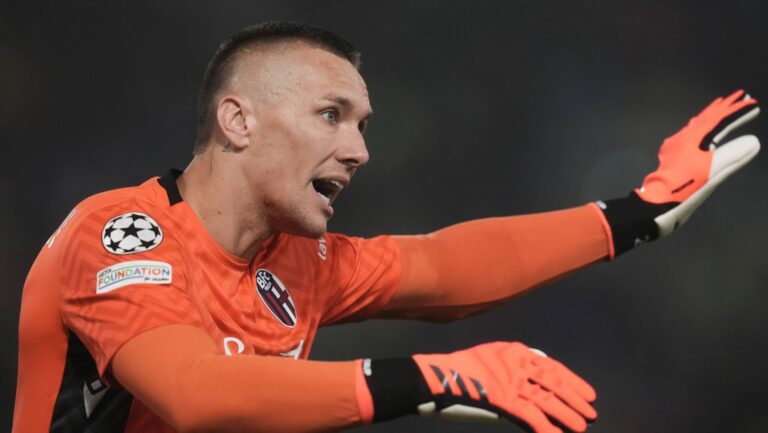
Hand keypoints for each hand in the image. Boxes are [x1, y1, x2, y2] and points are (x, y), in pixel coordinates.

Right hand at [413, 342, 595, 432]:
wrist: (438, 378)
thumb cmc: (462, 372)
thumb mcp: (492, 360)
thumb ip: (515, 368)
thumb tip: (540, 381)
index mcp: (516, 351)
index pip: (552, 366)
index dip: (572, 381)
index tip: (588, 394)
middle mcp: (517, 363)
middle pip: (554, 382)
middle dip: (574, 399)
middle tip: (591, 412)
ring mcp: (510, 381)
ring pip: (547, 400)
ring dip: (566, 415)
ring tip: (580, 427)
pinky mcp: (503, 399)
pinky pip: (531, 417)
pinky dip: (545, 428)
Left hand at [596, 90, 759, 255]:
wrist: (655, 206)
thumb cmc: (683, 188)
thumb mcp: (711, 171)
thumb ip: (733, 155)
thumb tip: (753, 141)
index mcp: (691, 139)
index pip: (717, 119)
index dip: (736, 110)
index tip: (752, 101)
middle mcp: (681, 139)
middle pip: (706, 119)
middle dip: (724, 108)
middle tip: (740, 96)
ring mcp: (675, 149)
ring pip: (697, 126)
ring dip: (712, 116)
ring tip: (722, 108)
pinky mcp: (672, 159)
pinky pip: (690, 136)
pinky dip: (701, 129)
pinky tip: (699, 134)